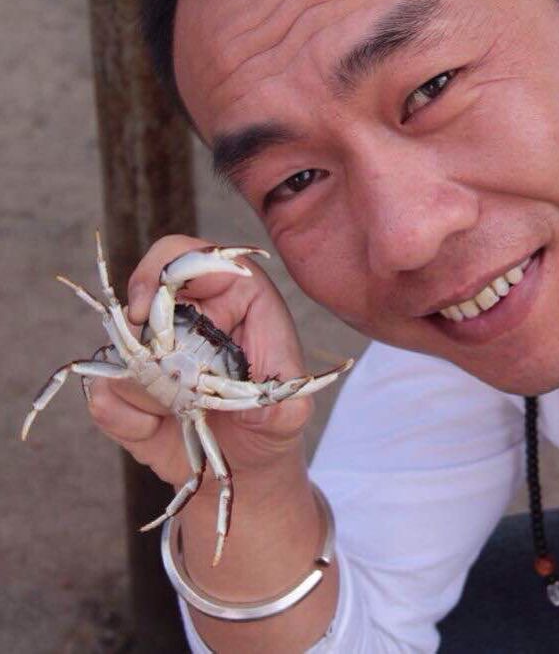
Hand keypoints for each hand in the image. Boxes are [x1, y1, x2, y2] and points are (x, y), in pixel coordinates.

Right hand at [86, 234, 312, 496]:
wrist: (243, 468)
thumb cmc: (271, 423)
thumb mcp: (289, 415)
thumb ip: (286, 409)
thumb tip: (279, 407)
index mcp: (236, 296)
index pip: (188, 257)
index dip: (160, 274)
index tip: (143, 313)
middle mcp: (189, 314)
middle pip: (140, 300)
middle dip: (144, 345)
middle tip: (165, 382)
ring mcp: (152, 349)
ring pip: (116, 351)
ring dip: (142, 391)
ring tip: (179, 415)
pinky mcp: (125, 386)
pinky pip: (103, 395)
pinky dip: (127, 421)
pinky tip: (157, 431)